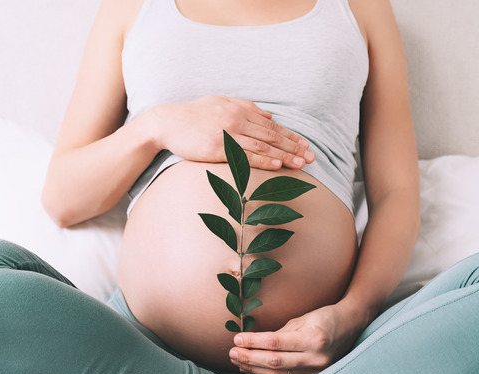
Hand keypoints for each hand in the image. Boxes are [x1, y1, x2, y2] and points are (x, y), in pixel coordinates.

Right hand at [146, 95, 314, 169]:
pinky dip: (263, 159)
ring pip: (262, 145)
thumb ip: (245, 107)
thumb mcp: (220, 103)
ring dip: (284, 155)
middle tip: (311, 157)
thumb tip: (268, 115)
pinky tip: (277, 164)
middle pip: (271, 135)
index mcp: (239, 109)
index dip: (291, 136)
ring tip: (301, 163)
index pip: (271, 125)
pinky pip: (244, 155)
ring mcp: (227, 133)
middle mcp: (236, 120)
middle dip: (294, 147)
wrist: (166, 122)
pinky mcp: (217, 147)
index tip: (306, 145)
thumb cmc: (192, 115)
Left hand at [228, 304, 362, 373]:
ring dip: (254, 368)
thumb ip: (281, 333)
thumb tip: (254, 341)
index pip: (275, 343)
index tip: (237, 338)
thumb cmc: (324, 317)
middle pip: (274, 362)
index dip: (253, 342)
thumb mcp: (302, 319)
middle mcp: (315, 358)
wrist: (350, 326)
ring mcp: (315, 370)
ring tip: (238, 360)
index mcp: (312, 339)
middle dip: (249, 357)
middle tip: (232, 352)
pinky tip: (253, 370)